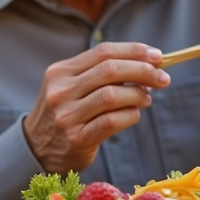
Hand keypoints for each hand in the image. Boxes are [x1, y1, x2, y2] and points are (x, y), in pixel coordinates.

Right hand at [22, 43, 169, 173]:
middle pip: (110, 70)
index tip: (156, 56)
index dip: (133, 51)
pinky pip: (112, 121)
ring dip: (138, 94)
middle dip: (143, 71)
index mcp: (60, 72)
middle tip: (162, 78)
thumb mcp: (70, 87)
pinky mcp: (77, 138)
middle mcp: (61, 91)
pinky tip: (135, 114)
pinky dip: (131, 115)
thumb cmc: (64, 113)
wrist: (37, 149)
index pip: (102, 52)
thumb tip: (146, 64)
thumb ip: (99, 74)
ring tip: (146, 98)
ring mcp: (67, 115)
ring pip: (112, 95)